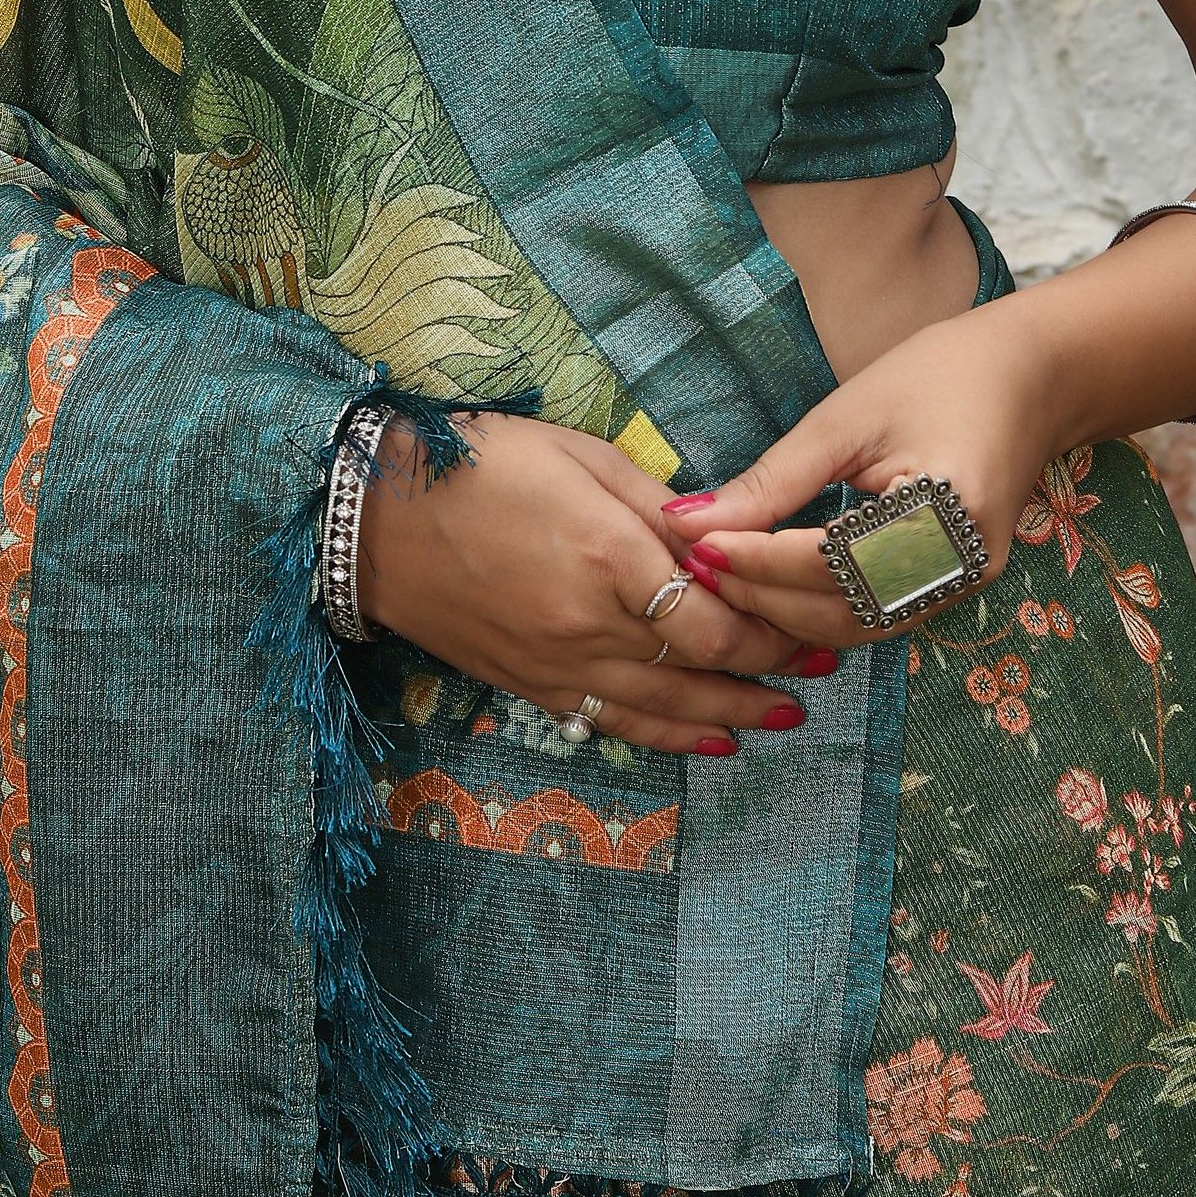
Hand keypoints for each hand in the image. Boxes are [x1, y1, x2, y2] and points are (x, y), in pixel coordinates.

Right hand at [354, 413, 838, 756]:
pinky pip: (612, 723)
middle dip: (769, 668)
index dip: (767, 624)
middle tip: (822, 667)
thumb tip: (717, 538)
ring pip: (665, 707)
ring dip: (733, 714)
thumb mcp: (578, 454)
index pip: (712, 616)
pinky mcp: (531, 686)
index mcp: (606, 555)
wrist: (373, 518)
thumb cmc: (479, 464)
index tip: (806, 614)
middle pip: (701, 666)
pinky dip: (668, 736)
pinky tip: (712, 742)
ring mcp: (558, 664)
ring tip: (787, 715)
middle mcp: (588, 623)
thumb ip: (653, 504)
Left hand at [656, 298, 1072, 650]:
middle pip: (843, 610)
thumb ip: (772, 480)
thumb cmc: (942, 374)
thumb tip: (690, 522)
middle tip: (691, 566)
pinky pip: (876, 616)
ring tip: (720, 576)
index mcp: (947, 508)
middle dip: (760, 596)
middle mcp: (965, 564)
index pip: (832, 561)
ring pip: (856, 628)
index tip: (693, 545)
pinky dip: (817, 609)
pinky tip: (769, 585)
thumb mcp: (848, 416)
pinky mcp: (955, 587)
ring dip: (782, 612)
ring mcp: (965, 585)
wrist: (1035, 376)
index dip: (757, 560)